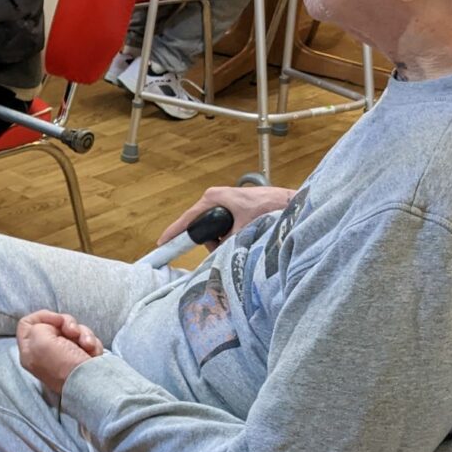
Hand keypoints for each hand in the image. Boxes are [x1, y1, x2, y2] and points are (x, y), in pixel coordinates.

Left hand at [16, 310, 102, 393]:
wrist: (91, 384)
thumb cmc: (63, 364)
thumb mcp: (39, 340)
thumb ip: (36, 326)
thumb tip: (49, 326)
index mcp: (29, 351)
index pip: (26, 324)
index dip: (41, 316)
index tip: (56, 320)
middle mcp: (44, 353)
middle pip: (53, 324)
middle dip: (67, 324)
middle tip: (73, 332)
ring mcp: (63, 355)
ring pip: (73, 330)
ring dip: (83, 334)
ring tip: (86, 345)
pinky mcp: (80, 357)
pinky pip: (86, 340)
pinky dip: (91, 343)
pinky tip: (92, 352)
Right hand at [157, 185, 296, 249]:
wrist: (288, 202)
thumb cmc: (268, 207)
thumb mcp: (245, 227)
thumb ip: (229, 241)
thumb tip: (220, 254)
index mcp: (213, 198)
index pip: (187, 218)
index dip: (175, 232)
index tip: (162, 242)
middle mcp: (215, 198)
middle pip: (199, 225)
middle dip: (207, 240)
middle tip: (218, 249)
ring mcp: (223, 202)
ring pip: (211, 227)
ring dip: (220, 238)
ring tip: (236, 240)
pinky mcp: (231, 207)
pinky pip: (221, 225)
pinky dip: (227, 234)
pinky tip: (239, 236)